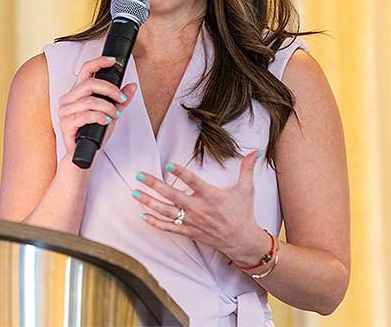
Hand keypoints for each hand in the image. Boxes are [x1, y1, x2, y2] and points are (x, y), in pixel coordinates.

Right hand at [57, 56, 136, 157]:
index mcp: (76, 93)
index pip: (85, 71)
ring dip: (107, 107)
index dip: (99, 63)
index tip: (112, 61)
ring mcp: (65, 112)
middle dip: (109, 89)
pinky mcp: (66, 124)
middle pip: (88, 84)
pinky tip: (106, 121)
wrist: (84, 156)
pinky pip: (85, 115)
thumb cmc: (93, 134)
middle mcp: (68, 100)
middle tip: (121, 97)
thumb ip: (120, 100)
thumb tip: (131, 86)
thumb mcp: (111, 113)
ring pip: (89, 101)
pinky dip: (100, 117)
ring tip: (115, 114)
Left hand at [134, 150, 268, 265]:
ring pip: (167, 212)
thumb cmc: (243, 213)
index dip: (182, 173)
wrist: (242, 240)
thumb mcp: (246, 188)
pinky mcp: (189, 231)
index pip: (194, 182)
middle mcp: (199, 209)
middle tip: (140, 176)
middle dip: (155, 185)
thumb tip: (255, 150)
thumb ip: (247, 168)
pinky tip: (143, 216)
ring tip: (135, 193)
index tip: (168, 164)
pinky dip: (156, 223)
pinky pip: (169, 228)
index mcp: (212, 196)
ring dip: (149, 202)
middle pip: (173, 196)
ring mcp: (192, 221)